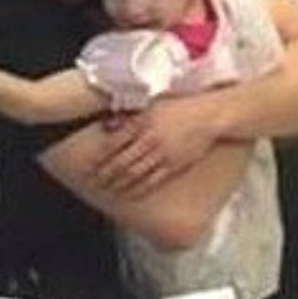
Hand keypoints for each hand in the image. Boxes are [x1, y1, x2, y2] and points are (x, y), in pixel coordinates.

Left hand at [92, 97, 220, 197]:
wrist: (209, 115)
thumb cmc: (178, 107)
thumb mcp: (150, 104)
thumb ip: (127, 116)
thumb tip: (106, 125)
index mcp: (140, 122)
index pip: (112, 143)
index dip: (99, 157)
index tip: (88, 165)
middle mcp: (149, 139)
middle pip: (121, 161)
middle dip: (105, 174)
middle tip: (93, 182)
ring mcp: (163, 153)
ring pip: (135, 173)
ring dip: (119, 184)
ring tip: (108, 190)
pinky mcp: (175, 164)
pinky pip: (153, 180)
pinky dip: (139, 189)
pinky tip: (130, 194)